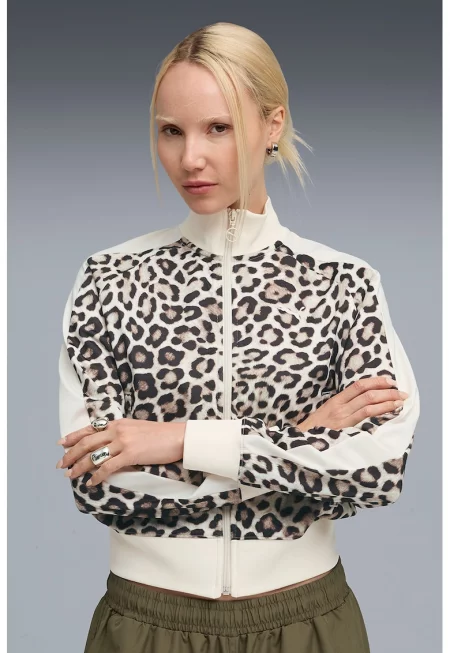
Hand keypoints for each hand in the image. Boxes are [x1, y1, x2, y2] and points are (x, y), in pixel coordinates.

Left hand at [55, 418, 185, 485]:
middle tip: (60, 465)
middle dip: (71, 454)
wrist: (178, 437)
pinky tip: (91, 483)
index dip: (74, 436)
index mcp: (118, 423)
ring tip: (71, 475)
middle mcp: (117, 430)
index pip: (90, 429)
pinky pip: (108, 467)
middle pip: (87, 443)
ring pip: (94, 455)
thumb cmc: (161, 435)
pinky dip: (97, 476)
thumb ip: (121, 433)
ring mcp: (123, 442)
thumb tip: (108, 445)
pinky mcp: (131, 454)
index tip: (61, 443)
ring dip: (79, 467)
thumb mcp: (137, 428)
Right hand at [296, 375, 408, 430]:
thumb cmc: (313, 431)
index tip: (390, 381)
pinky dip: (379, 415)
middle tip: (401, 392)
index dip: (376, 381)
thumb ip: (341, 407)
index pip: (358, 386)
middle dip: (387, 392)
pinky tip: (389, 415)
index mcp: (334, 401)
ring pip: (368, 406)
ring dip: (387, 403)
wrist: (300, 443)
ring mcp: (342, 420)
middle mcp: (339, 409)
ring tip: (400, 402)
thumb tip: (362, 401)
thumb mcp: (324, 413)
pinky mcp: (345, 432)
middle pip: (367, 394)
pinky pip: (364, 420)